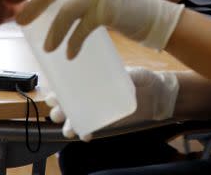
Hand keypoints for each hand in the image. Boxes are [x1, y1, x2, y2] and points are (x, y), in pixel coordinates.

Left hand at [14, 0, 183, 58]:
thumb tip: (43, 5)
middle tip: (20, 20)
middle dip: (34, 5)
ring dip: (53, 32)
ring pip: (65, 11)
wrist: (152, 16)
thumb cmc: (121, 8)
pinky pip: (81, 29)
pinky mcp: (106, 10)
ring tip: (47, 47)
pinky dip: (73, 43)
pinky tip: (69, 54)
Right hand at [45, 66, 178, 140]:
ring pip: (75, 119)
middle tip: (59, 111)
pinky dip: (85, 133)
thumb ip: (129, 75)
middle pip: (66, 104)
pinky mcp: (105, 122)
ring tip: (70, 128)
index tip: (52, 94)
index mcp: (92, 80)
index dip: (57, 90)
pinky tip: (86, 136)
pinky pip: (90, 129)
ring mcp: (97, 110)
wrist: (157, 95)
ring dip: (68, 125)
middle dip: (58, 109)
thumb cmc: (143, 78)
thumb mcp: (136, 73)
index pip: (69, 84)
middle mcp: (90, 96)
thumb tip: (125, 75)